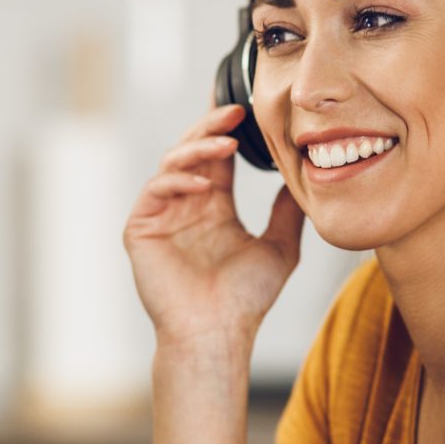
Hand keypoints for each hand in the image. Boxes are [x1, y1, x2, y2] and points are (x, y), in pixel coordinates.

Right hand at [123, 104, 304, 345]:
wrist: (216, 333)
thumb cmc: (245, 300)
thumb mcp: (279, 247)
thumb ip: (287, 211)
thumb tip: (302, 176)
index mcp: (213, 208)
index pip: (217, 157)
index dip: (228, 131)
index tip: (249, 110)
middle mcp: (185, 206)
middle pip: (192, 150)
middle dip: (211, 127)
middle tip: (235, 111)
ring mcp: (161, 216)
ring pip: (172, 163)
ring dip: (197, 148)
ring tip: (225, 143)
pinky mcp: (141, 229)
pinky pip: (155, 190)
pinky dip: (176, 179)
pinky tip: (201, 181)